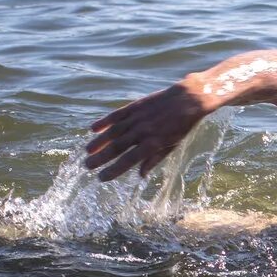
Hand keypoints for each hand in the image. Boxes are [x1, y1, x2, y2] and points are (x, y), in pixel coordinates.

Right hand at [84, 79, 211, 180]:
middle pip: (117, 147)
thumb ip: (155, 159)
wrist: (189, 98)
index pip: (128, 161)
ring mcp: (137, 117)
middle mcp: (142, 131)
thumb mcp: (173, 145)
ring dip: (99, 142)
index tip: (101, 178)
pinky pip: (116, 115)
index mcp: (153, 144)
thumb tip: (140, 175)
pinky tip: (93, 129)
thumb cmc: (182, 126)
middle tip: (87, 166)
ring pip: (113, 131)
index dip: (113, 170)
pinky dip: (104, 121)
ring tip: (87, 151)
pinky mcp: (135, 106)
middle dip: (100, 158)